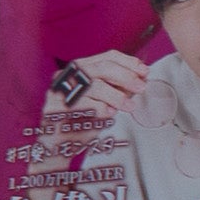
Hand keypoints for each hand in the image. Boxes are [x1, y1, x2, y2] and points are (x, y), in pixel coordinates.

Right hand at [31, 48, 158, 164]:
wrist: (61, 142)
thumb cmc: (84, 119)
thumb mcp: (107, 99)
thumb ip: (121, 87)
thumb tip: (142, 78)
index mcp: (83, 68)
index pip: (108, 57)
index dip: (129, 63)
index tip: (144, 72)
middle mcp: (70, 75)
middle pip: (102, 68)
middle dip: (126, 77)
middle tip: (140, 88)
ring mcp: (61, 90)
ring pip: (94, 85)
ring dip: (117, 96)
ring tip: (128, 106)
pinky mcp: (55, 107)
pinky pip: (83, 104)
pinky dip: (100, 108)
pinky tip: (108, 113)